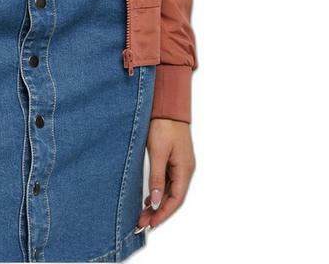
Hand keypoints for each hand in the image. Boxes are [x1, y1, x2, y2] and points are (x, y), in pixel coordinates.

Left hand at [135, 118, 194, 232]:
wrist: (168, 105)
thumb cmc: (164, 125)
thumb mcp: (158, 152)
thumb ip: (157, 177)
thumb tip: (157, 202)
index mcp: (185, 169)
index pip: (176, 199)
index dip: (163, 214)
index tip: (150, 224)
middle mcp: (185, 169)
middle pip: (173, 197)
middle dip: (159, 212)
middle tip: (142, 223)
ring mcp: (181, 164)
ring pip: (170, 190)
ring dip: (158, 203)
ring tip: (143, 214)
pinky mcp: (174, 159)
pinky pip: (168, 181)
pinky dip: (159, 191)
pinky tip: (150, 198)